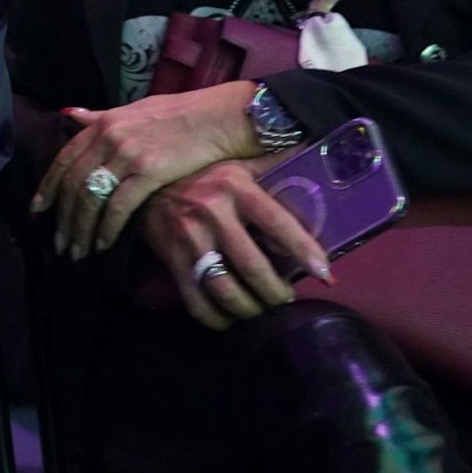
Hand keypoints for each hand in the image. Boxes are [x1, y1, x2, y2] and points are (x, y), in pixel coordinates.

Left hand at [31, 81, 259, 257]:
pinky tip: (103, 244)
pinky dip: (107, 229)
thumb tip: (69, 113)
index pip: (63, 159)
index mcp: (102, 123)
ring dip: (81, 230)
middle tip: (60, 243)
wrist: (219, 117)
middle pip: (73, 185)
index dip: (47, 188)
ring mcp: (128, 154)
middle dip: (63, 219)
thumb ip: (99, 116)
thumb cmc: (180, 114)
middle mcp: (109, 137)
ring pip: (91, 199)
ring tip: (79, 251)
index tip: (37, 211)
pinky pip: (119, 207)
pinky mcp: (150, 172)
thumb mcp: (132, 110)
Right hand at [141, 161, 332, 331]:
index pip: (278, 223)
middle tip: (286, 300)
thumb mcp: (238, 165)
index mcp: (235, 186)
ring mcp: (189, 238)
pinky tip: (229, 319)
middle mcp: (212, 212)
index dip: (304, 250)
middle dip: (276, 292)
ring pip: (225, 289)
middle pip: (253, 267)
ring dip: (249, 309)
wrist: (147, 185)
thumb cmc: (203, 176)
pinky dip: (216, 318)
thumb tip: (314, 154)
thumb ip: (273, 166)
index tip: (324, 273)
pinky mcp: (172, 258)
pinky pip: (196, 300)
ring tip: (261, 311)